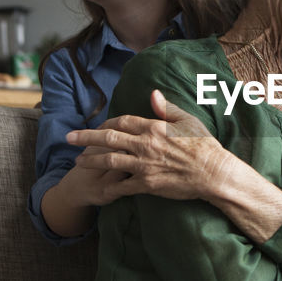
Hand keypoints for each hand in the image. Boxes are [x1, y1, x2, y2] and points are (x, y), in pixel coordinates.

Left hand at [66, 90, 231, 202]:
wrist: (213, 173)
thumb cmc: (204, 145)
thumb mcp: (187, 121)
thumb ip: (167, 109)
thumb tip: (153, 94)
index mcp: (153, 127)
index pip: (122, 121)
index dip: (106, 122)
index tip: (97, 126)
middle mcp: (144, 144)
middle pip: (108, 138)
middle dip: (85, 137)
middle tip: (68, 138)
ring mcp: (144, 164)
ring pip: (108, 161)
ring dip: (90, 160)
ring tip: (77, 161)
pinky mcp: (146, 183)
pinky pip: (122, 184)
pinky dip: (109, 186)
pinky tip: (98, 186)